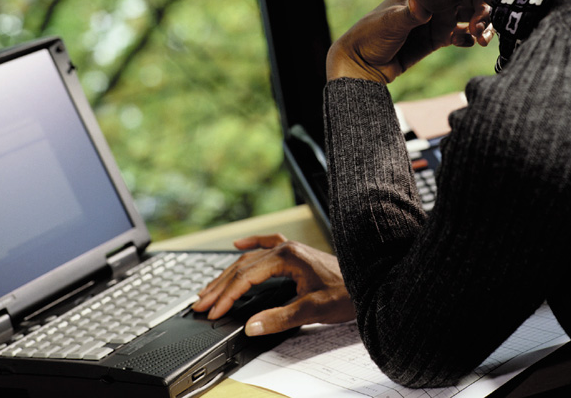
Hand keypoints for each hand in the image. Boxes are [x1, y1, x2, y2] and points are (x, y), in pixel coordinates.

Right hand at [192, 234, 354, 335]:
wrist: (370, 280)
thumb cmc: (347, 293)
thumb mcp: (312, 309)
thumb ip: (280, 318)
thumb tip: (251, 326)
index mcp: (286, 257)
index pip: (246, 277)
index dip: (227, 296)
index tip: (213, 311)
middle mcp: (285, 248)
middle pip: (243, 266)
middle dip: (220, 287)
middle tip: (200, 303)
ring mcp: (290, 248)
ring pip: (250, 258)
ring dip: (228, 273)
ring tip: (209, 287)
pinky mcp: (295, 253)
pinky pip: (266, 243)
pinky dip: (250, 244)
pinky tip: (239, 244)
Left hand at [326, 0, 493, 83]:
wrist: (361, 66)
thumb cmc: (369, 38)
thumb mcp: (389, 24)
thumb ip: (408, 15)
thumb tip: (421, 5)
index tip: (477, 10)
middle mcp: (431, 2)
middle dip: (481, 11)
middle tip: (481, 28)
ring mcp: (434, 21)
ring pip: (466, 18)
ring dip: (479, 26)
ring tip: (481, 39)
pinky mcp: (435, 40)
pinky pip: (459, 36)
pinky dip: (467, 38)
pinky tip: (468, 43)